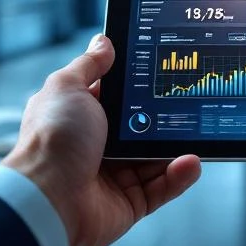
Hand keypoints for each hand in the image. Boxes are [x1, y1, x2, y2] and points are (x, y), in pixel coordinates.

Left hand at [3, 34, 201, 245]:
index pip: (117, 97)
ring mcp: (114, 175)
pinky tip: (190, 162)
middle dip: (164, 118)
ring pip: (157, 159)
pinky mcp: (129, 203)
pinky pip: (161, 188)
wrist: (48, 198)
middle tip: (187, 103)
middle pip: (142, 128)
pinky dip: (178, 176)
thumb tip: (104, 42)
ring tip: (196, 134)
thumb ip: (90, 65)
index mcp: (81, 117)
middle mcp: (98, 146)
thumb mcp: (68, 88)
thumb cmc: (52, 141)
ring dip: (177, 148)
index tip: (163, 72)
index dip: (138, 85)